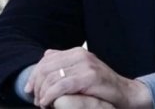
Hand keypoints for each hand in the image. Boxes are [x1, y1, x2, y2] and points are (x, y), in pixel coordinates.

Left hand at [25, 47, 150, 107]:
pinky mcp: (89, 77)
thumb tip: (46, 56)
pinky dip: (50, 95)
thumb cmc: (102, 87)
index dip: (34, 75)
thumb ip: (65, 63)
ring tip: (42, 103)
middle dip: (36, 85)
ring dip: (42, 92)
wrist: (126, 94)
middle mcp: (80, 54)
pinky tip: (48, 102)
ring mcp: (85, 64)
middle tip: (36, 99)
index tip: (29, 90)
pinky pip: (62, 85)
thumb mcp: (81, 71)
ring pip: (52, 76)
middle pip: (46, 67)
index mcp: (76, 51)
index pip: (46, 59)